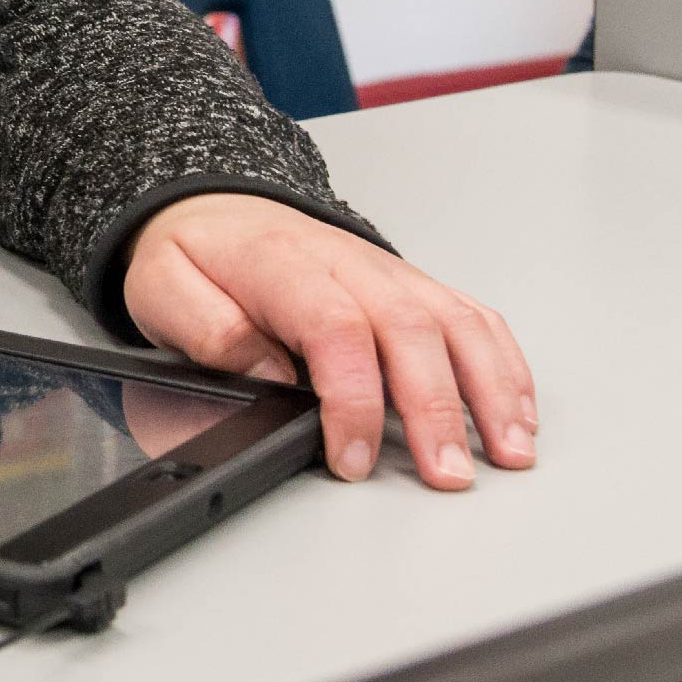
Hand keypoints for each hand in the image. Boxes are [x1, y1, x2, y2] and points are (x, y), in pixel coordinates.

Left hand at [123, 193, 535, 490]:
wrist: (216, 208)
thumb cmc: (198, 256)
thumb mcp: (164, 288)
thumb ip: (210, 330)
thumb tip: (270, 374)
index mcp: (282, 264)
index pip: (334, 328)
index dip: (353, 399)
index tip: (353, 458)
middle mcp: (348, 264)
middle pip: (409, 329)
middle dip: (437, 408)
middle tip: (447, 474)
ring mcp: (388, 272)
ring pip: (456, 322)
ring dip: (490, 388)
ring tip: (509, 452)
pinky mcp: (412, 286)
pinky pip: (472, 317)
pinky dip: (504, 364)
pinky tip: (517, 412)